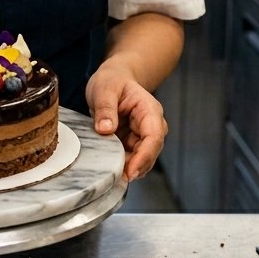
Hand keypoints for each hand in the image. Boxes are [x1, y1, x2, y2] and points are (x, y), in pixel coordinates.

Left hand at [85, 63, 167, 180]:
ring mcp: (142, 136)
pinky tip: (109, 169)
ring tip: (110, 175)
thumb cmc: (112, 81)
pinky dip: (121, 165)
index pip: (154, 137)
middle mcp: (151, 126)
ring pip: (141, 159)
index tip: (130, 171)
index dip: (144, 157)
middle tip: (116, 178)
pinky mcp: (132, 143)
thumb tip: (105, 129)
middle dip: (135, 167)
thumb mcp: (104, 89)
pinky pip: (130, 158)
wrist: (113, 79)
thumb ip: (105, 108)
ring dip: (127, 168)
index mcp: (149, 111)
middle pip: (150, 153)